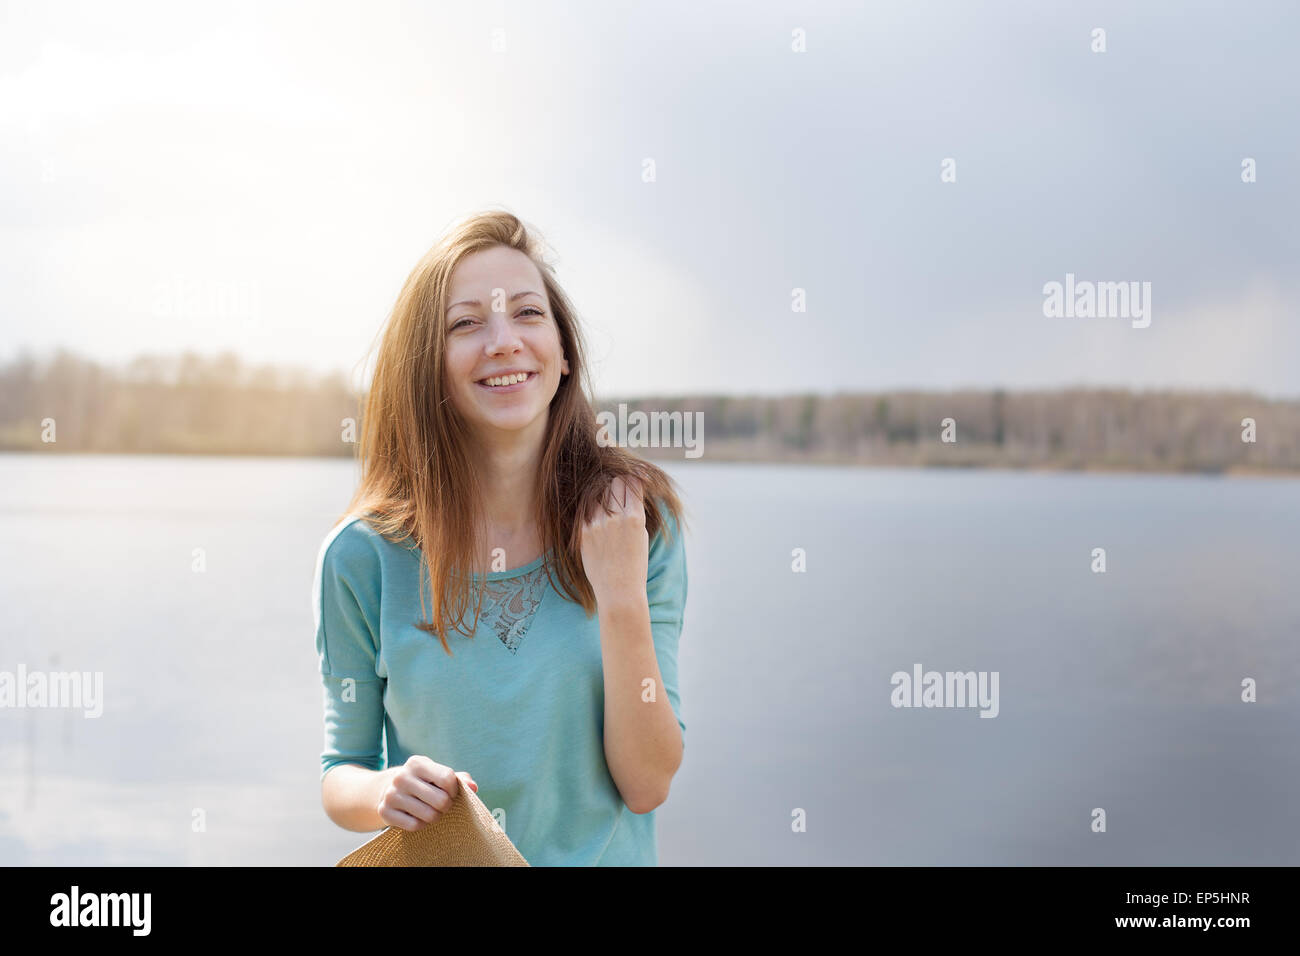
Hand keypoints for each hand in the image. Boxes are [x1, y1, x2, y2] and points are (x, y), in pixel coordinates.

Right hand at [377, 756, 477, 831]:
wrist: (387, 790)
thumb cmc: (422, 782)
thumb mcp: (437, 775)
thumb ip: (458, 779)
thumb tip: (473, 787)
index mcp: (417, 763)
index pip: (447, 778)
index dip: (454, 790)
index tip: (451, 793)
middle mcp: (401, 777)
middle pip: (440, 800)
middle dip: (446, 806)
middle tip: (441, 805)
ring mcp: (391, 794)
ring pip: (429, 816)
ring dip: (435, 817)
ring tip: (430, 810)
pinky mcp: (385, 812)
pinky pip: (415, 826)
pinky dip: (421, 825)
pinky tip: (417, 817)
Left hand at [580, 475, 648, 607]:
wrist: (618, 591)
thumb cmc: (635, 564)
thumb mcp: (642, 534)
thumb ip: (635, 512)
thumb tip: (628, 493)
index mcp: (635, 517)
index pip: (632, 482)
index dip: (633, 481)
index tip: (632, 484)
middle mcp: (615, 518)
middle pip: (615, 483)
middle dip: (619, 486)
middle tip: (620, 496)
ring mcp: (596, 524)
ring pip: (599, 493)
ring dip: (604, 497)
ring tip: (608, 509)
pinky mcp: (583, 533)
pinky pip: (586, 509)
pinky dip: (592, 510)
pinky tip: (597, 519)